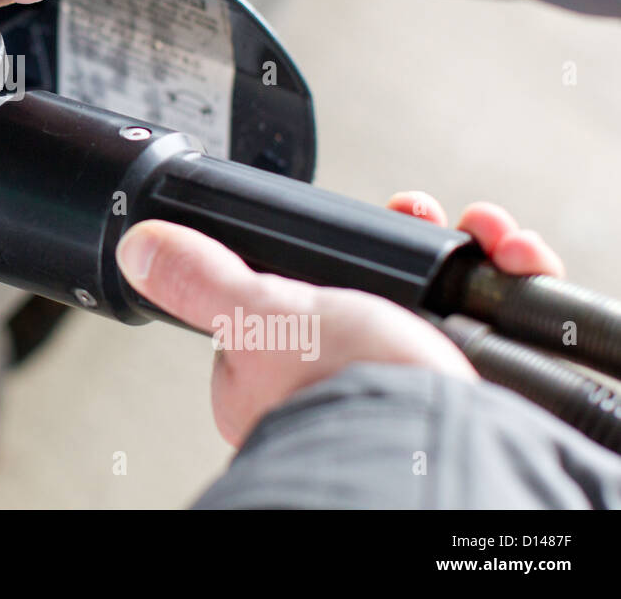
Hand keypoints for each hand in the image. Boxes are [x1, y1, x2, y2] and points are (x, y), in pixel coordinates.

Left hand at [115, 191, 564, 446]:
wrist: (433, 444)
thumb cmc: (339, 389)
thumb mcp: (260, 312)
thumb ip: (204, 281)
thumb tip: (142, 247)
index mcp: (275, 372)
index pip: (294, 293)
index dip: (334, 250)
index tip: (369, 214)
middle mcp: (339, 380)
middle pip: (380, 286)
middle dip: (415, 238)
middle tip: (424, 213)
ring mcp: (406, 382)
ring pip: (443, 296)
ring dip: (472, 250)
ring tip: (487, 235)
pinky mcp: (468, 387)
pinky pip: (494, 322)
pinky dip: (513, 281)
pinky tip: (516, 261)